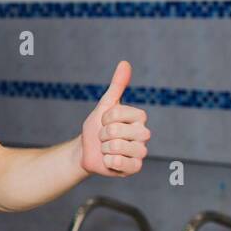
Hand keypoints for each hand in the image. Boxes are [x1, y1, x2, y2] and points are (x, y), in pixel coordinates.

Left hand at [80, 61, 149, 177]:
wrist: (87, 151)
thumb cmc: (97, 127)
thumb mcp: (105, 105)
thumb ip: (117, 85)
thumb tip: (125, 63)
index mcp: (139, 117)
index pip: (118, 113)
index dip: (105, 118)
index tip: (104, 121)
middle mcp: (144, 133)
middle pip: (116, 131)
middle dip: (103, 134)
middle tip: (104, 137)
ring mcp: (140, 152)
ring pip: (117, 147)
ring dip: (104, 148)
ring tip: (106, 149)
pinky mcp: (135, 167)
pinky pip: (119, 162)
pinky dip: (108, 162)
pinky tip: (110, 160)